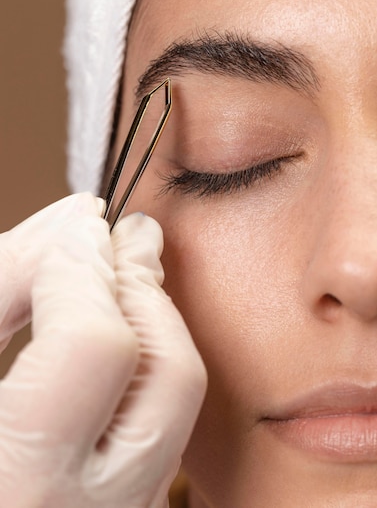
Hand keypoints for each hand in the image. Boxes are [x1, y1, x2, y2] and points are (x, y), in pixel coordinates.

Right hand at [0, 194, 206, 506]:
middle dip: (143, 288)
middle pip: (169, 375)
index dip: (86, 273)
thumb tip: (77, 226)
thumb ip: (4, 285)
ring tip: (124, 273)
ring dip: (155, 321)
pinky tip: (122, 330)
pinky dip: (149, 362)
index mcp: (18, 484)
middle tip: (124, 237)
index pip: (95, 348)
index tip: (79, 228)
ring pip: (181, 401)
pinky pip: (165, 424)